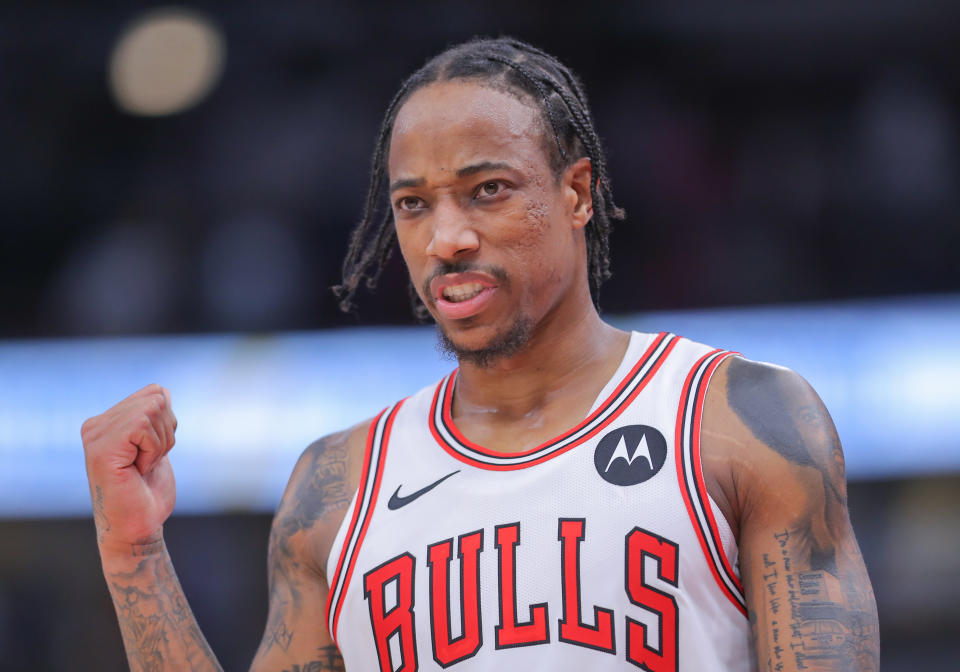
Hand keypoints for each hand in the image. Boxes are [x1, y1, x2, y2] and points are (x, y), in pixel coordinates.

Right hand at [82, 383, 177, 555]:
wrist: (137, 529)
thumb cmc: (147, 493)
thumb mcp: (156, 445)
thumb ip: (154, 417)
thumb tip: (162, 391)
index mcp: (107, 422)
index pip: (156, 392)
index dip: (168, 424)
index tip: (152, 454)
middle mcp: (95, 425)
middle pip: (157, 397)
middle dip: (166, 433)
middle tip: (147, 463)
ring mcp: (95, 435)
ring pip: (153, 409)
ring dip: (160, 444)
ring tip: (141, 468)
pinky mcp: (101, 448)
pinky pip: (144, 426)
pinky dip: (154, 450)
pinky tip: (138, 471)